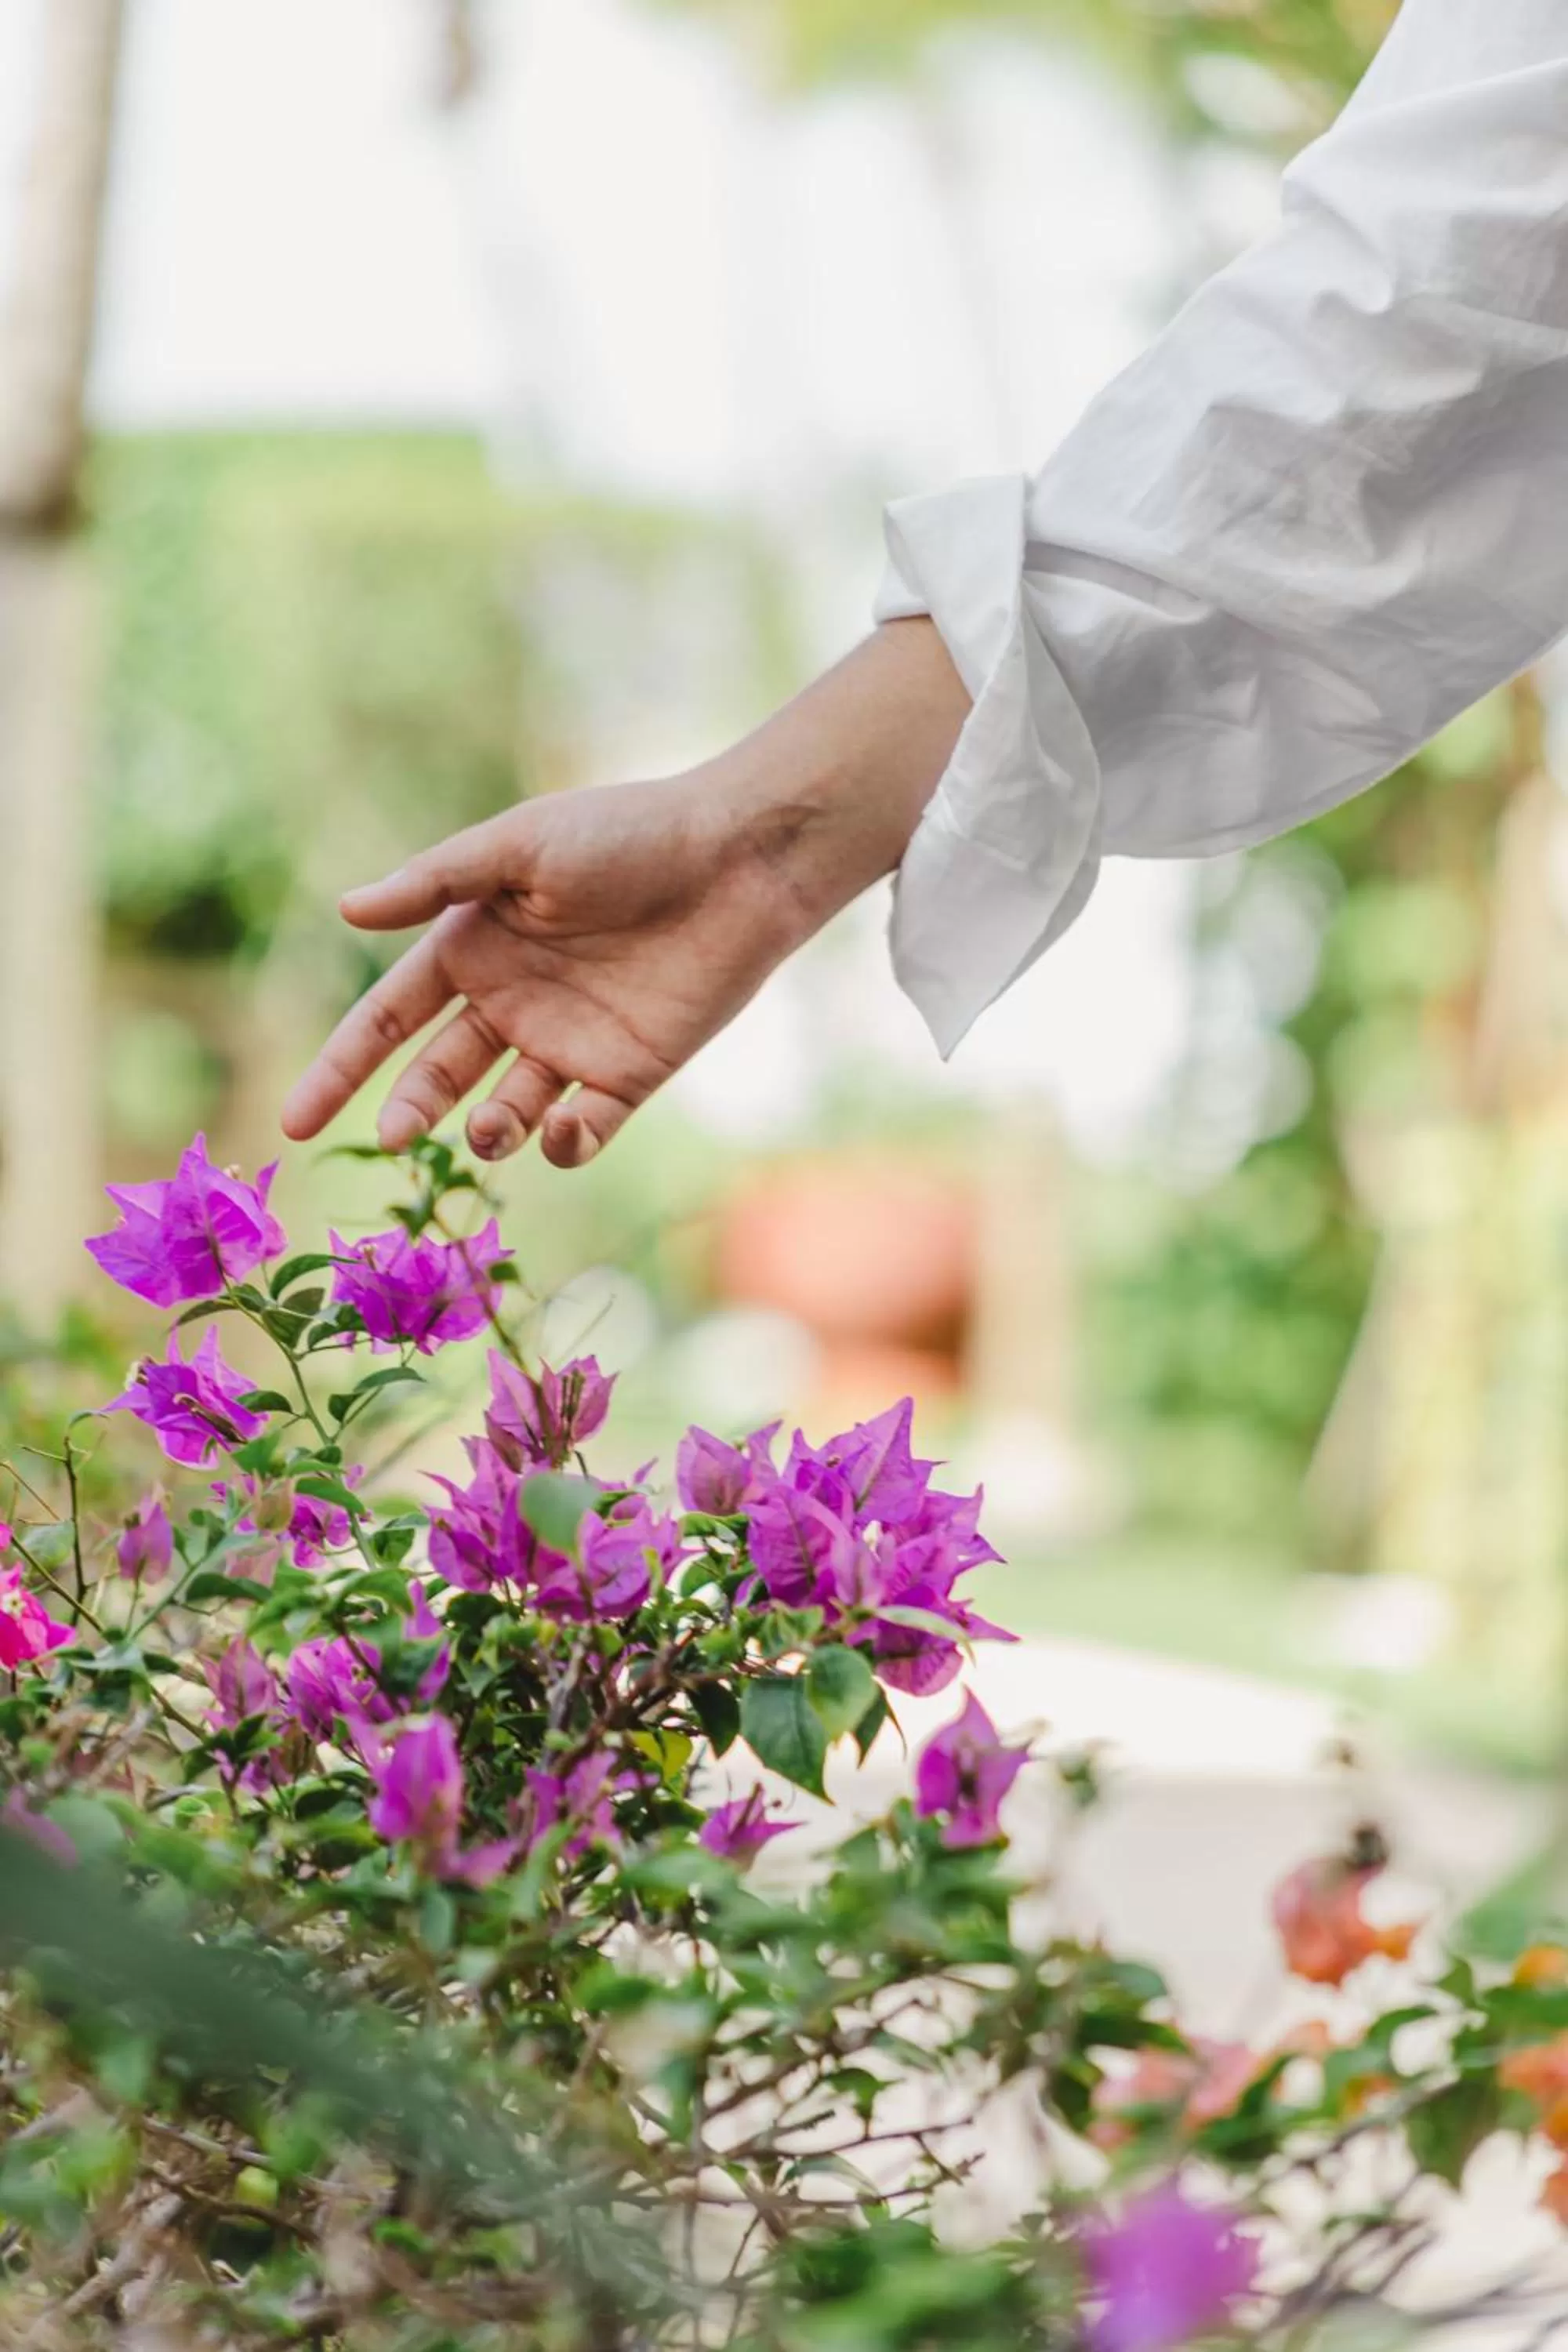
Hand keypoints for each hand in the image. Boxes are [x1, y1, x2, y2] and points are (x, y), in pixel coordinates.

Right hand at [281, 621, 968, 1167]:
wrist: (734, 859)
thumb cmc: (625, 835)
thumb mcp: (519, 846)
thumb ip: (435, 882)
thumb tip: (345, 909)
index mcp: (472, 948)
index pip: (385, 1020)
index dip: (339, 1070)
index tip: (295, 1121)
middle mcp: (511, 1004)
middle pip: (436, 1076)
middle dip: (408, 1111)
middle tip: (393, 1138)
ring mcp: (568, 1046)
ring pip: (503, 1113)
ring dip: (487, 1131)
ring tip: (489, 1126)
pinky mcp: (627, 1077)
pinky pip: (582, 1130)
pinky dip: (563, 1144)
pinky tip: (559, 1128)